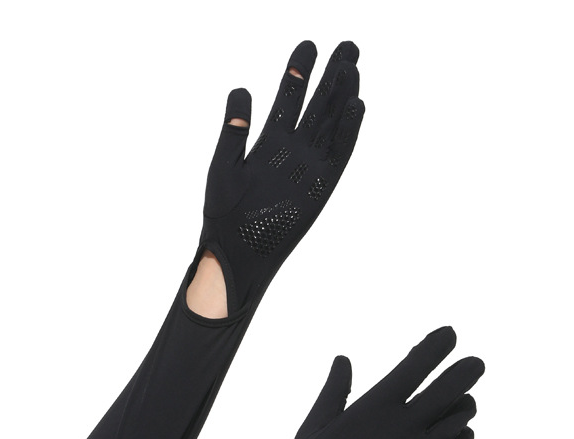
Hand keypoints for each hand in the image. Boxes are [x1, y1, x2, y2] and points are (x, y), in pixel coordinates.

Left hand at [199, 41, 364, 313]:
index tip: (307, 44)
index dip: (298, 72)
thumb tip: (240, 90)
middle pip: (316, 106)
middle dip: (331, 76)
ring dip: (342, 97)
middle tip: (347, 46)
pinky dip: (347, 131)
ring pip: (330, 125)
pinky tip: (356, 104)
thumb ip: (234, 130)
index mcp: (269, 145)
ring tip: (352, 66)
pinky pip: (337, 155)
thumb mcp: (223, 165)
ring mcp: (309, 169)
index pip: (288, 100)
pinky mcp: (319, 188)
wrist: (235, 253)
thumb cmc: (224, 215)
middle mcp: (293, 153)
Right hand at [263, 327, 483, 438]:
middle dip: (468, 369)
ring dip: (464, 402)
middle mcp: (403, 428)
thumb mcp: (316, 424)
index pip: (420, 363)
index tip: (448, 334)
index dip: (439, 344)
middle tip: (473, 362)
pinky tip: (456, 430)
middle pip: (454, 387)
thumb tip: (343, 359)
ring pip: (461, 418)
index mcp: (374, 407)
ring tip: (461, 397)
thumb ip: (336, 389)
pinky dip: (462, 434)